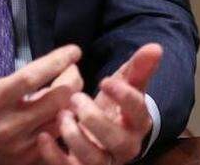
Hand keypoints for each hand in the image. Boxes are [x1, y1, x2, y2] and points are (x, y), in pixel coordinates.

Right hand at [0, 13, 82, 164]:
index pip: (32, 78)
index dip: (57, 62)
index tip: (74, 50)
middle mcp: (7, 125)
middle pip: (56, 101)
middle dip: (72, 80)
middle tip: (71, 69)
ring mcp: (17, 146)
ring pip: (61, 123)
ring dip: (70, 103)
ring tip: (68, 89)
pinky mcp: (22, 160)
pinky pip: (55, 142)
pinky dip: (64, 125)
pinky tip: (63, 111)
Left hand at [38, 43, 161, 164]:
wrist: (100, 135)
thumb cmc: (113, 107)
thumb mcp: (125, 87)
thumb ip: (139, 68)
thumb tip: (155, 46)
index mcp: (138, 123)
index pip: (139, 112)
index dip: (124, 96)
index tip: (104, 81)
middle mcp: (125, 146)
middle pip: (118, 140)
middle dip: (96, 119)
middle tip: (76, 99)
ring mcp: (104, 161)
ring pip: (94, 159)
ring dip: (75, 137)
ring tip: (62, 115)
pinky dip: (54, 156)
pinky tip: (44, 137)